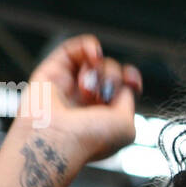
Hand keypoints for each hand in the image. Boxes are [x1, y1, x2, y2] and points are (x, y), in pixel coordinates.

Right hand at [11, 34, 142, 163]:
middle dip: (113, 80)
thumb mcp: (126, 125)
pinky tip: (94, 56)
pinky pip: (74, 48)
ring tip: (87, 91)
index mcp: (105, 116)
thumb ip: (128, 101)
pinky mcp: (52, 71)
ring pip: (95, 61)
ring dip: (100, 71)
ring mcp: (70, 85)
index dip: (130, 79)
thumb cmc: (90, 139)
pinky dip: (88, 46)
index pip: (122, 87)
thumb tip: (122, 84)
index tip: (132, 82)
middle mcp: (87, 101)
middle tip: (101, 98)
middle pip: (111, 72)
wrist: (57, 140)